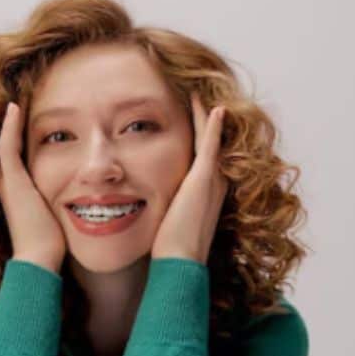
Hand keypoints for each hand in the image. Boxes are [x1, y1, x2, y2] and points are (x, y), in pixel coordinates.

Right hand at [0, 102, 66, 272]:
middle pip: (11, 145)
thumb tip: (91, 198)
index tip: (43, 120)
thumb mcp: (61, 216)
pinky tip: (15, 107)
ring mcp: (8, 180)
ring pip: (6, 142)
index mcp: (19, 190)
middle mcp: (9, 183)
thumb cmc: (54, 244)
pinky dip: (10, 127)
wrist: (40, 260)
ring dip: (13, 121)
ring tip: (20, 99)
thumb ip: (68, 203)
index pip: (21, 156)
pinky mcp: (11, 180)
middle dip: (18, 125)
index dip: (28, 137)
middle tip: (25, 101)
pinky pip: (7, 146)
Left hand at [150, 92, 229, 264]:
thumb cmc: (170, 250)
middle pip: (211, 142)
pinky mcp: (204, 178)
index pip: (203, 156)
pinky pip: (210, 143)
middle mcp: (214, 183)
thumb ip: (162, 210)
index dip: (198, 136)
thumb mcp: (167, 223)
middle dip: (205, 119)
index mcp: (205, 193)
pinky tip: (211, 105)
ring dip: (206, 115)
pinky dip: (211, 124)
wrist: (179, 262)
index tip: (186, 119)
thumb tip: (140, 207)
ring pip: (212, 137)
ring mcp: (212, 179)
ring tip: (198, 92)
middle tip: (196, 95)